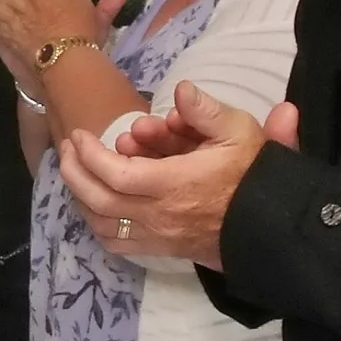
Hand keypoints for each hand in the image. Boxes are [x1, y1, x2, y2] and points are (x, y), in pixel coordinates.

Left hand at [55, 82, 298, 270]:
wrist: (273, 228)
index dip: (90, 155)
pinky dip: (97, 225)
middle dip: (74, 172)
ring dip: (81, 197)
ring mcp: (158, 237)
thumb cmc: (254, 176)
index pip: (116, 174)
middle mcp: (159, 215)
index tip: (79, 135)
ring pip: (102, 225)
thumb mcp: (239, 132)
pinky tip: (93, 205)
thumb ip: (206, 110)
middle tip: (67, 148)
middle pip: (98, 201)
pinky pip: (117, 244)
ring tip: (75, 171)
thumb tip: (181, 90)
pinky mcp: (161, 250)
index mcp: (174, 184)